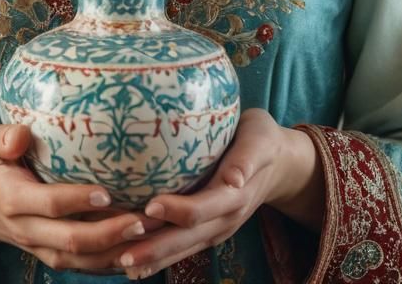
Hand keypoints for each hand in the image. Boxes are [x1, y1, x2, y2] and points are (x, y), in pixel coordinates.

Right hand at [0, 123, 165, 271]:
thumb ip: (4, 137)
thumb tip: (20, 136)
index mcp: (14, 199)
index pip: (49, 204)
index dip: (77, 201)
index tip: (107, 193)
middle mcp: (28, 230)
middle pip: (70, 240)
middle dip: (108, 233)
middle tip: (141, 220)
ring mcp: (40, 248)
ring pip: (80, 260)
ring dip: (115, 252)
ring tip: (148, 235)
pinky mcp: (51, 256)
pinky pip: (82, 267)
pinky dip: (110, 264)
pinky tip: (138, 252)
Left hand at [113, 108, 324, 280]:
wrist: (280, 162)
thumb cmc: (262, 140)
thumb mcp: (259, 139)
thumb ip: (247, 158)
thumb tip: (235, 177)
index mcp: (234, 196)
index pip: (201, 209)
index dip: (176, 211)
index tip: (149, 206)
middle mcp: (225, 219)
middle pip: (187, 238)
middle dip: (155, 247)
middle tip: (123, 252)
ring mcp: (217, 229)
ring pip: (183, 249)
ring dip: (153, 258)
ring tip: (121, 263)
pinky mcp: (210, 230)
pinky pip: (184, 248)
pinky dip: (160, 257)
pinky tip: (135, 263)